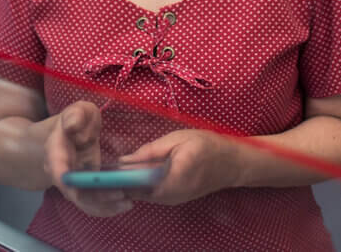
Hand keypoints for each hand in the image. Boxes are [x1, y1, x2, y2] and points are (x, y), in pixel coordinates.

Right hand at [44, 101, 132, 216]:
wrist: (73, 132)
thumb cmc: (77, 119)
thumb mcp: (78, 110)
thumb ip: (75, 115)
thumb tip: (71, 126)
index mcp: (55, 152)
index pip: (57, 169)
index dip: (67, 181)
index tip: (79, 190)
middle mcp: (61, 173)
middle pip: (74, 192)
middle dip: (96, 198)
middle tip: (121, 194)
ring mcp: (72, 183)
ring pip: (85, 202)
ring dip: (105, 206)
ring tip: (128, 203)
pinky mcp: (84, 189)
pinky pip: (93, 203)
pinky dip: (108, 207)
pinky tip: (125, 204)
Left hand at [119, 129, 239, 205]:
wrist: (233, 163)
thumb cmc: (208, 146)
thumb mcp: (178, 139)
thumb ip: (151, 151)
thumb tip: (125, 161)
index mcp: (171, 178)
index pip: (136, 183)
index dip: (118, 176)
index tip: (107, 166)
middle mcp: (170, 195)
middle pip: (136, 192)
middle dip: (122, 180)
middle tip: (112, 164)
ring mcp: (172, 200)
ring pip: (142, 194)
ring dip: (131, 182)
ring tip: (124, 165)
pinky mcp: (174, 199)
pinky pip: (151, 194)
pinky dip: (142, 184)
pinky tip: (140, 171)